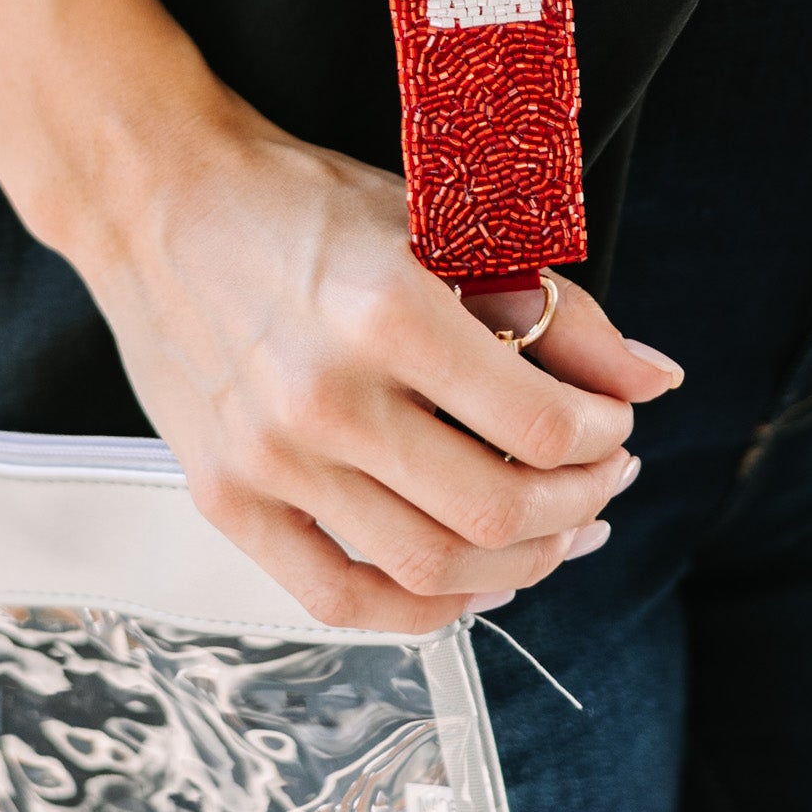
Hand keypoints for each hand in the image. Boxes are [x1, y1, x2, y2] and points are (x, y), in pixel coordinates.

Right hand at [70, 71, 681, 634]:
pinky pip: (339, 598)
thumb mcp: (436, 225)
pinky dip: (421, 611)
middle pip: (497, 512)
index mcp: (387, 310)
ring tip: (553, 533)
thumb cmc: (303, 203)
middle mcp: (326, 396)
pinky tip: (470, 582)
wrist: (157, 200)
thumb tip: (655, 380)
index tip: (617, 424)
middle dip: (578, 507)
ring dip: (520, 565)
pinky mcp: (227, 498)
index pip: (539, 424)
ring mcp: (271, 458)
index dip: (603, 438)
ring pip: (431, 570)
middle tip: (601, 482)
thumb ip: (552, 306)